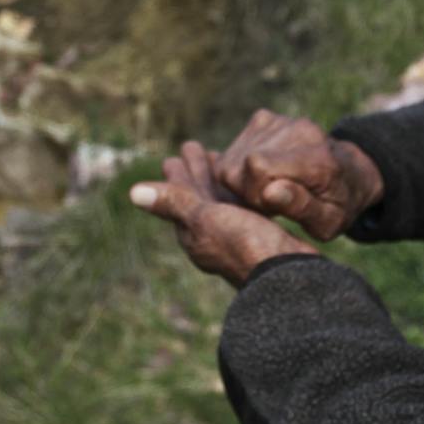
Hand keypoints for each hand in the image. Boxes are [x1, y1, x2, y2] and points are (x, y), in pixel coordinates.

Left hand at [131, 140, 317, 286]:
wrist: (290, 277)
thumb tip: (133, 193)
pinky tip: (249, 182)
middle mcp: (214, 236)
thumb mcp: (206, 220)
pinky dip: (240, 190)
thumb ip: (174, 203)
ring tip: (218, 157)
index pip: (181, 197)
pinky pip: (245, 207)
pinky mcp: (262, 235)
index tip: (176, 153)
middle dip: (196, 172)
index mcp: (196, 234)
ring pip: (223, 201)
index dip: (179, 174)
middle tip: (193, 146)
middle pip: (200, 197)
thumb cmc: (247, 246)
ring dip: (217, 179)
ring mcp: (239, 236)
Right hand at [211, 109, 383, 240]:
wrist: (349, 172)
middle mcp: (299, 131)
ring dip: (244, 180)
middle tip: (273, 201)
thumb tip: (269, 192)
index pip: (257, 166)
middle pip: (238, 165)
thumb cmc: (338, 204)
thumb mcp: (328, 221)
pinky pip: (233, 151)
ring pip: (232, 159)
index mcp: (317, 160)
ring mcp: (280, 121)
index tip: (272, 208)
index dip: (254, 194)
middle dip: (246, 190)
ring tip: (272, 187)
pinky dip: (242, 167)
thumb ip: (301, 207)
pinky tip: (266, 174)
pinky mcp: (264, 118)